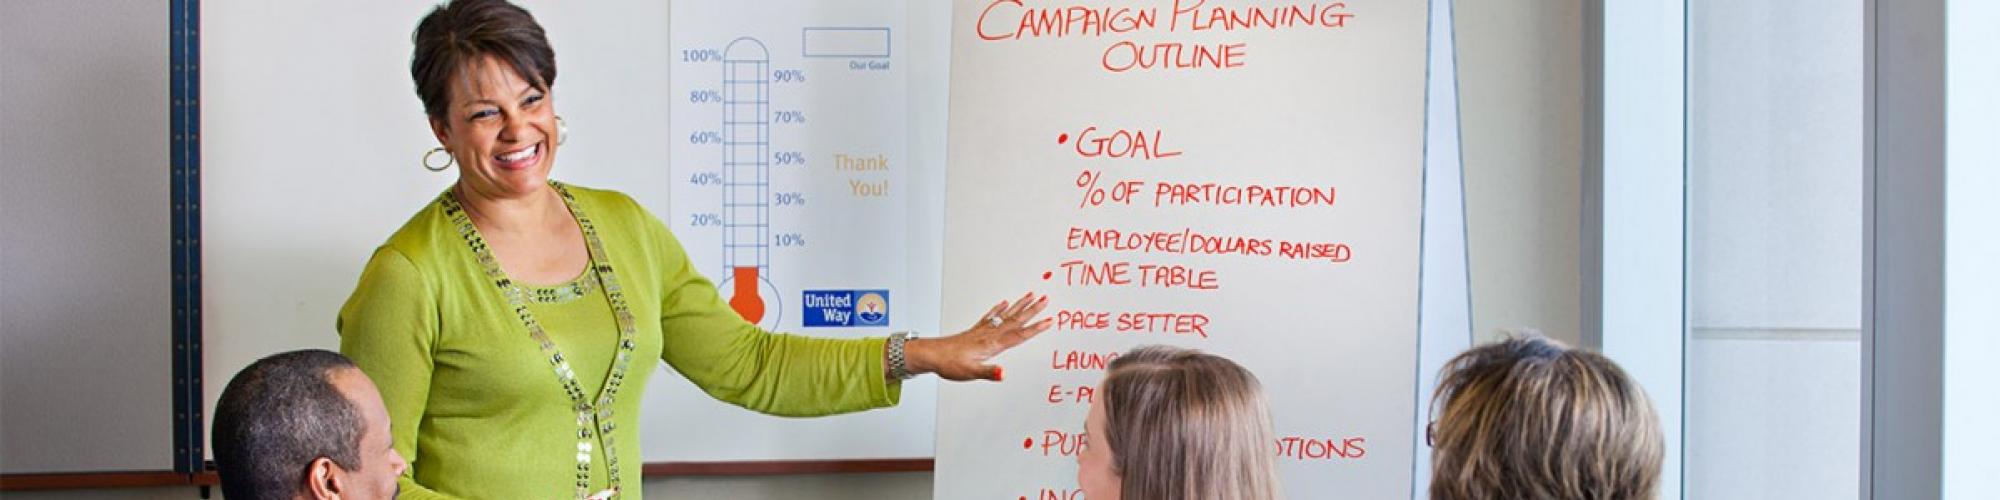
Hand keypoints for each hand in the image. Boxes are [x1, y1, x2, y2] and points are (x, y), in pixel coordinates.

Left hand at [905, 292, 1052, 380]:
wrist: (932, 355)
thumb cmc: (950, 364)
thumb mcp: (971, 372)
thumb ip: (989, 372)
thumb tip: (1003, 374)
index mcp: (992, 344)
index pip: (1018, 335)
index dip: (1035, 329)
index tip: (1050, 320)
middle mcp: (990, 334)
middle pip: (1016, 320)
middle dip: (1032, 310)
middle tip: (1046, 298)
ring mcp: (983, 331)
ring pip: (1006, 315)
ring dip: (1020, 305)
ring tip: (1031, 295)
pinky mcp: (976, 331)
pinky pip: (992, 316)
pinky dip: (1000, 309)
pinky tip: (1004, 303)